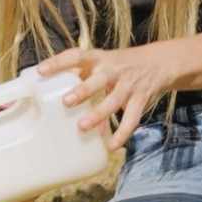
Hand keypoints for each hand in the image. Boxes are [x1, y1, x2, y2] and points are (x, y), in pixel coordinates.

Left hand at [37, 46, 169, 150]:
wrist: (160, 62)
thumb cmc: (120, 65)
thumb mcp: (101, 63)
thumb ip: (81, 79)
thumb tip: (61, 101)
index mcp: (99, 59)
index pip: (77, 56)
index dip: (59, 62)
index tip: (41, 70)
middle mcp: (113, 70)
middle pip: (98, 80)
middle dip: (83, 90)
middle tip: (66, 101)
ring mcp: (128, 85)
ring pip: (113, 101)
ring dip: (98, 114)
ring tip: (82, 127)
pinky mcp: (141, 100)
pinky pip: (132, 119)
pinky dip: (122, 133)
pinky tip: (111, 146)